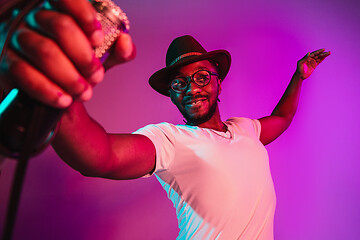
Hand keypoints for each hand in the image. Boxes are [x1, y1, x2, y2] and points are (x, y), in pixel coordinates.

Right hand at [0, 0, 134, 107]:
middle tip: (96, 75)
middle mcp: (34, 19)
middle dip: (84, 56)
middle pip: (60, 26)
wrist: (55, 92)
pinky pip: (25, 74)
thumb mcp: (100, 57)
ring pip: (45, 51)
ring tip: (83, 91)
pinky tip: (64, 99)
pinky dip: (49, 90)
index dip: (84, 16)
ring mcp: (18, 39)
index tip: (98, 38)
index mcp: (57, 10)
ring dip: (70, 76)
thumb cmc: (75, 67)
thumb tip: (125, 43)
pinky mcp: (7, 63)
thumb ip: (117, 50)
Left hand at [296, 49, 330, 79]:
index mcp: (307, 57)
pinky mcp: (314, 65)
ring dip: (324, 56)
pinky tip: (325, 57)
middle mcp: (310, 59)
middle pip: (318, 55)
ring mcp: (312, 62)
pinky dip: (322, 59)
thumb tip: (309, 52)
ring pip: (319, 58)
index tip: (323, 50)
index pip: (314, 53)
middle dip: (323, 53)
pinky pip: (319, 61)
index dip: (319, 51)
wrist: (300, 76)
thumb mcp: (300, 63)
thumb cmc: (299, 69)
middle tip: (329, 52)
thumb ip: (305, 58)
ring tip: (329, 53)